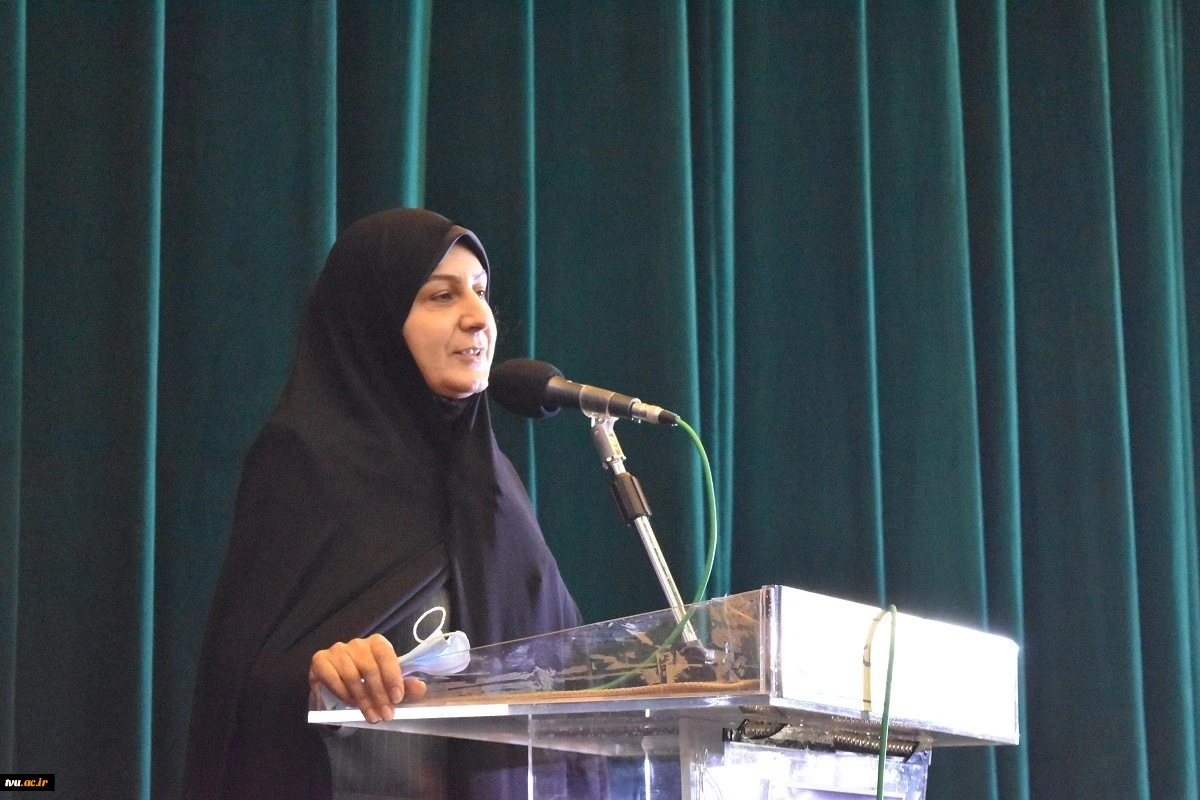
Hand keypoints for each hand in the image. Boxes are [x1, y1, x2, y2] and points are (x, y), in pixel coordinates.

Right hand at [309, 633, 426, 722]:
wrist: (336, 680)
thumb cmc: (367, 680)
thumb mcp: (387, 684)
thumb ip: (404, 686)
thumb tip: (420, 688)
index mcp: (377, 644)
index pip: (386, 655)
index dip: (392, 676)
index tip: (397, 699)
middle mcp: (357, 643)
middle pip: (369, 668)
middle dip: (379, 695)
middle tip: (385, 715)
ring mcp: (337, 650)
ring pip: (352, 675)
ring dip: (363, 700)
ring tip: (371, 716)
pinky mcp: (320, 660)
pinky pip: (333, 678)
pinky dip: (344, 694)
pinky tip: (351, 705)